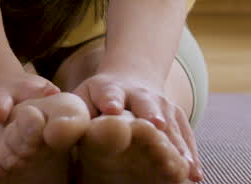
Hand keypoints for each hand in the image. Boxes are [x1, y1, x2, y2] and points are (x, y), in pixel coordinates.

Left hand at [73, 70, 202, 181]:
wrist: (132, 77)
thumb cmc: (98, 97)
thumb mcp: (82, 97)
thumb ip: (74, 113)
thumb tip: (56, 132)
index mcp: (110, 89)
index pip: (109, 94)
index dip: (111, 100)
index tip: (113, 109)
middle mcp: (140, 94)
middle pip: (147, 105)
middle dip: (151, 114)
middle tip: (155, 126)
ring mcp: (162, 104)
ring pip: (171, 124)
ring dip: (176, 142)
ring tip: (182, 165)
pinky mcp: (177, 116)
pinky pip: (185, 136)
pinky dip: (190, 155)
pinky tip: (194, 174)